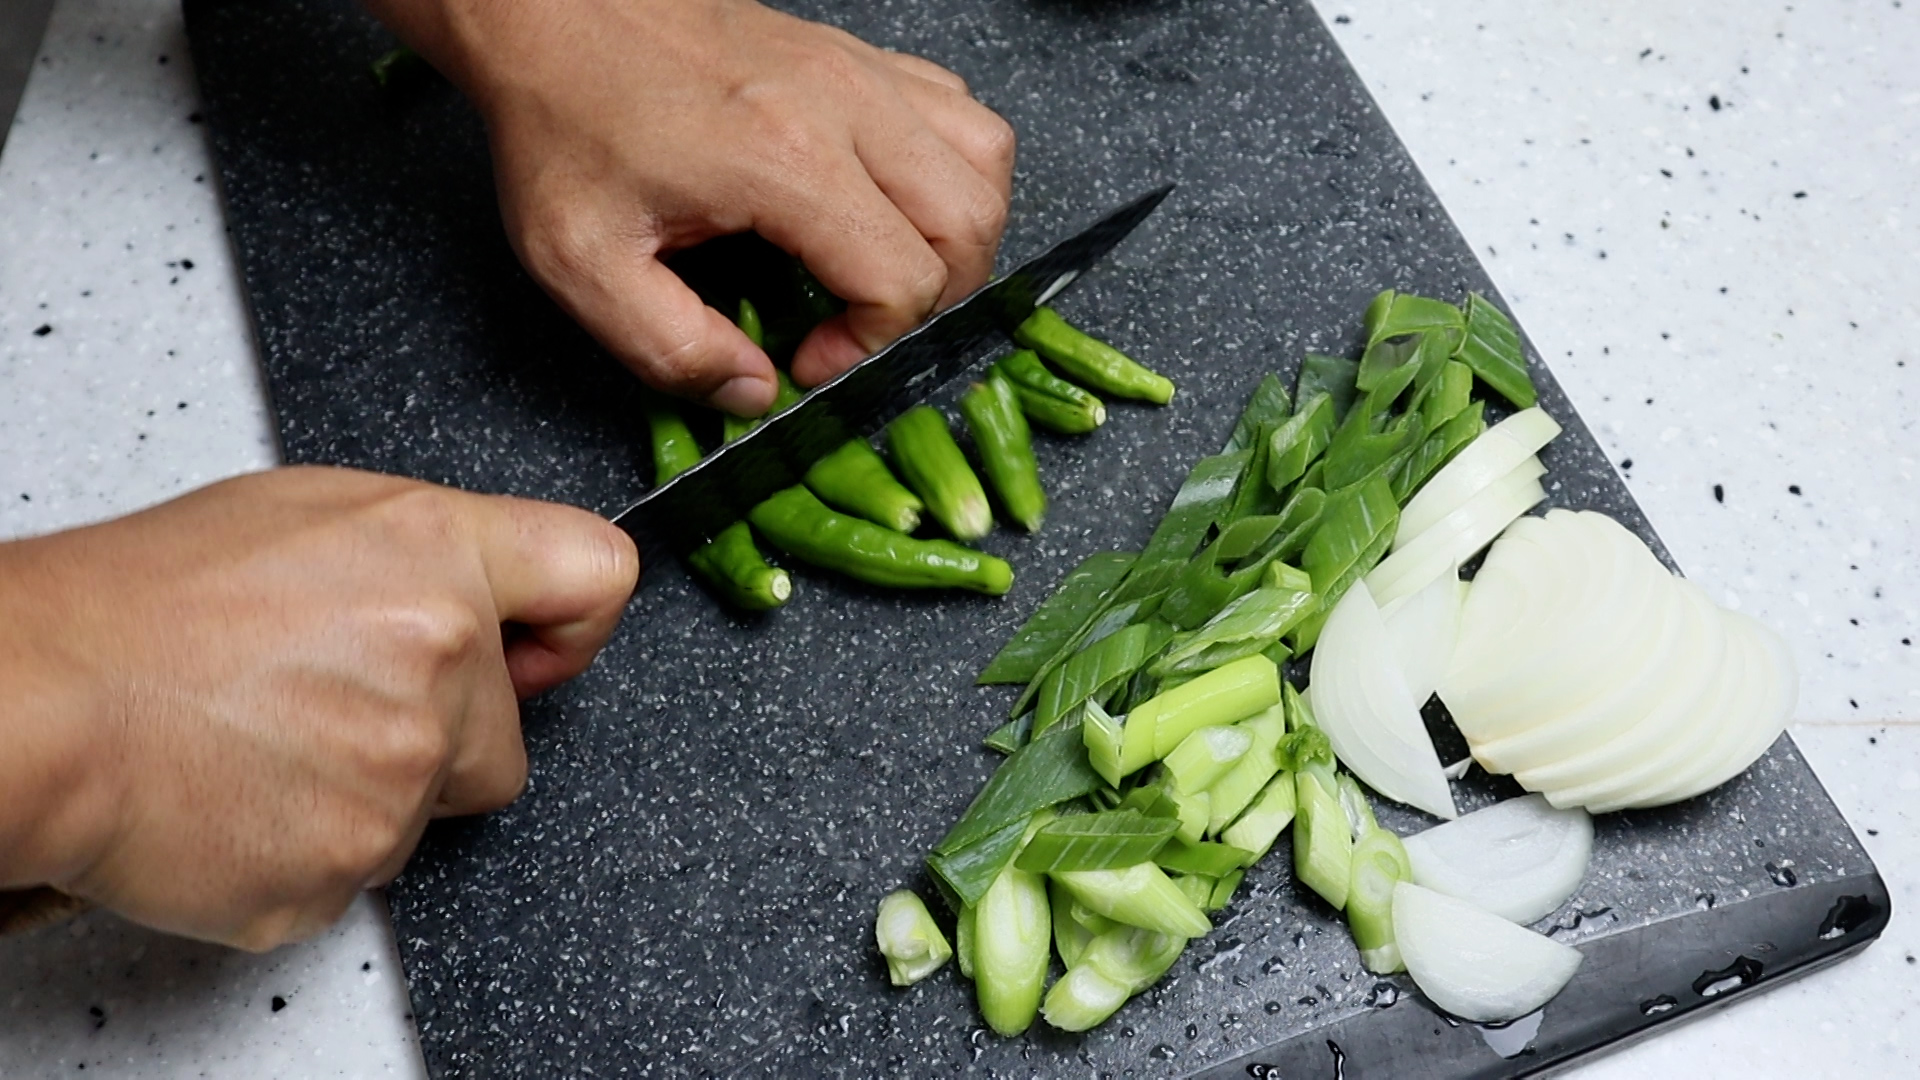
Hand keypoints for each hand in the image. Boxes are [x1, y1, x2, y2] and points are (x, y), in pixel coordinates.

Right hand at [0, 467, 636, 949]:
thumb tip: (485, 602)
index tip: (543, 651)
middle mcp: (440, 662)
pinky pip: (362, 870)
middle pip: (507, 739)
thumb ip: (424, 559)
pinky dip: (313, 847)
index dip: (574, 627)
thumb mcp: (305, 518)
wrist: (39, 703)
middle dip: (443, 739)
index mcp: (436, 557)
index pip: (597, 577)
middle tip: (333, 708)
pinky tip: (248, 796)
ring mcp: (400, 774)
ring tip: (268, 743)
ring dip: (371, 793)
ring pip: (430, 811)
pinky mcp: (347, 866)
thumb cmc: (139, 606)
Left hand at [365, 0, 1016, 412]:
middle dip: (933, 302)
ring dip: (961, 236)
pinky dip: (956, 171)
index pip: (901, 278)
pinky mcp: (857, 55)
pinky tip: (896, 205)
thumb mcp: (582, 262)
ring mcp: (860, 71)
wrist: (550, 13)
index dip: (869, 344)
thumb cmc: (563, 124)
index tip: (809, 358)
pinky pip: (960, 112)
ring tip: (897, 273)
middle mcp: (843, 105)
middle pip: (967, 224)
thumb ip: (669, 347)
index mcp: (782, 160)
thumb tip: (753, 392)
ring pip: (985, 161)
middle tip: (860, 328)